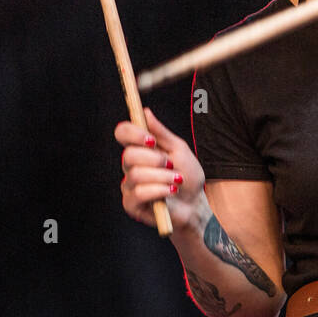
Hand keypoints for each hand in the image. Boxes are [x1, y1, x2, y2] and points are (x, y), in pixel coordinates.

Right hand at [115, 108, 205, 233]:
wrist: (195, 203)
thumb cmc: (187, 176)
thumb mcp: (179, 150)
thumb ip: (161, 133)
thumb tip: (145, 112)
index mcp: (140, 149)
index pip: (122, 133)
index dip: (132, 133)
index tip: (150, 140)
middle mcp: (130, 166)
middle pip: (128, 155)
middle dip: (154, 160)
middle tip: (170, 165)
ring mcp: (129, 185)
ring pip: (136, 175)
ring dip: (162, 177)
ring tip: (176, 182)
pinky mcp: (131, 204)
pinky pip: (139, 193)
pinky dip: (159, 191)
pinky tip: (170, 192)